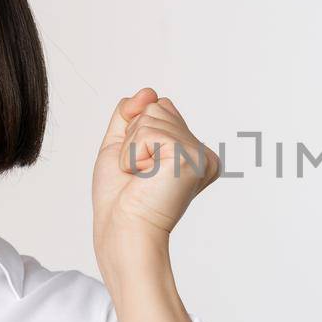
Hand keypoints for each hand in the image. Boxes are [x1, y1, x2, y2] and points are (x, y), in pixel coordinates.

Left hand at [91, 88, 219, 259]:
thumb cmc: (121, 200)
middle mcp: (202, 152)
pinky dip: (134, 154)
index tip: (140, 168)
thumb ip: (131, 114)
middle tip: (140, 174)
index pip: (159, 108)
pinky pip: (148, 131)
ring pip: (152, 115)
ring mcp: (200, 154)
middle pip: (157, 107)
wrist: (123, 230)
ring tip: (142, 177)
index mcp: (190, 151)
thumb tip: (148, 91)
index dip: (136, 131)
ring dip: (133, 147)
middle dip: (134, 138)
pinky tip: (146, 178)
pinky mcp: (191, 157)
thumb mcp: (120, 146)